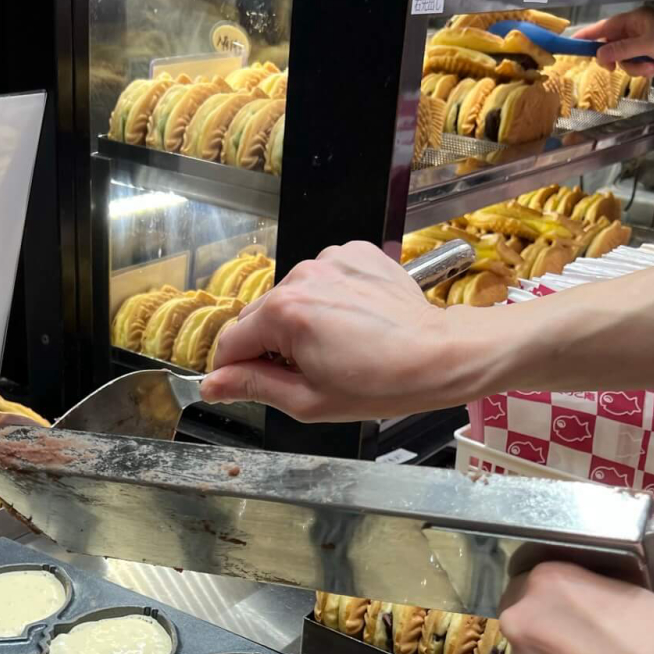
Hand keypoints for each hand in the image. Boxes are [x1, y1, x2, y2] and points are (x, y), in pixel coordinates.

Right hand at [201, 241, 492, 420]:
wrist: (440, 355)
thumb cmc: (381, 383)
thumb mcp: (308, 400)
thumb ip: (253, 387)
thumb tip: (214, 385)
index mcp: (285, 313)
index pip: (230, 341)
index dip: (232, 370)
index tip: (244, 385)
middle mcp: (301, 276)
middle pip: (259, 316)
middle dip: (268, 345)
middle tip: (302, 373)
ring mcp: (330, 260)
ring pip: (290, 296)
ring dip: (299, 321)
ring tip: (335, 347)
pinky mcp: (354, 253)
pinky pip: (322, 278)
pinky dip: (327, 299)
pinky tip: (351, 322)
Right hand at [571, 7, 653, 76]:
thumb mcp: (644, 44)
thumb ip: (620, 50)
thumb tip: (598, 56)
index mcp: (634, 19)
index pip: (605, 27)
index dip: (589, 35)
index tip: (574, 43)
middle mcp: (636, 30)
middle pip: (612, 47)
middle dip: (616, 59)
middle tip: (612, 69)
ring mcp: (644, 44)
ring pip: (625, 60)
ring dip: (635, 67)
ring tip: (650, 66)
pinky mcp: (651, 56)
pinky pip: (637, 66)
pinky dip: (644, 70)